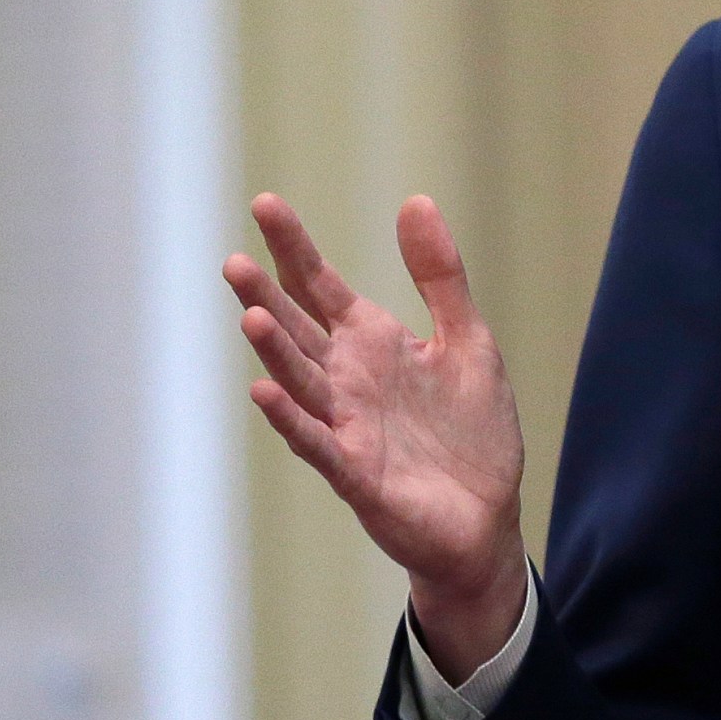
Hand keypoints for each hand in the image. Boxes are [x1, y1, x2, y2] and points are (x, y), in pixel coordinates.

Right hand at [224, 192, 528, 678]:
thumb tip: (415, 201)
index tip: (265, 203)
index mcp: (373, 343)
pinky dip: (292, 417)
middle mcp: (348, 379)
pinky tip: (265, 390)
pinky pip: (316, 440)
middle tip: (234, 260)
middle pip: (297, 329)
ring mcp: (346, 425)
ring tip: (251, 312)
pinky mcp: (356, 471)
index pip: (321, 287)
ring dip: (275, 351)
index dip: (295, 248)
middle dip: (267, 295)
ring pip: (301, 381)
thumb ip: (440, 276)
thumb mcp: (468, 339)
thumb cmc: (471, 432)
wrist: (486, 518)